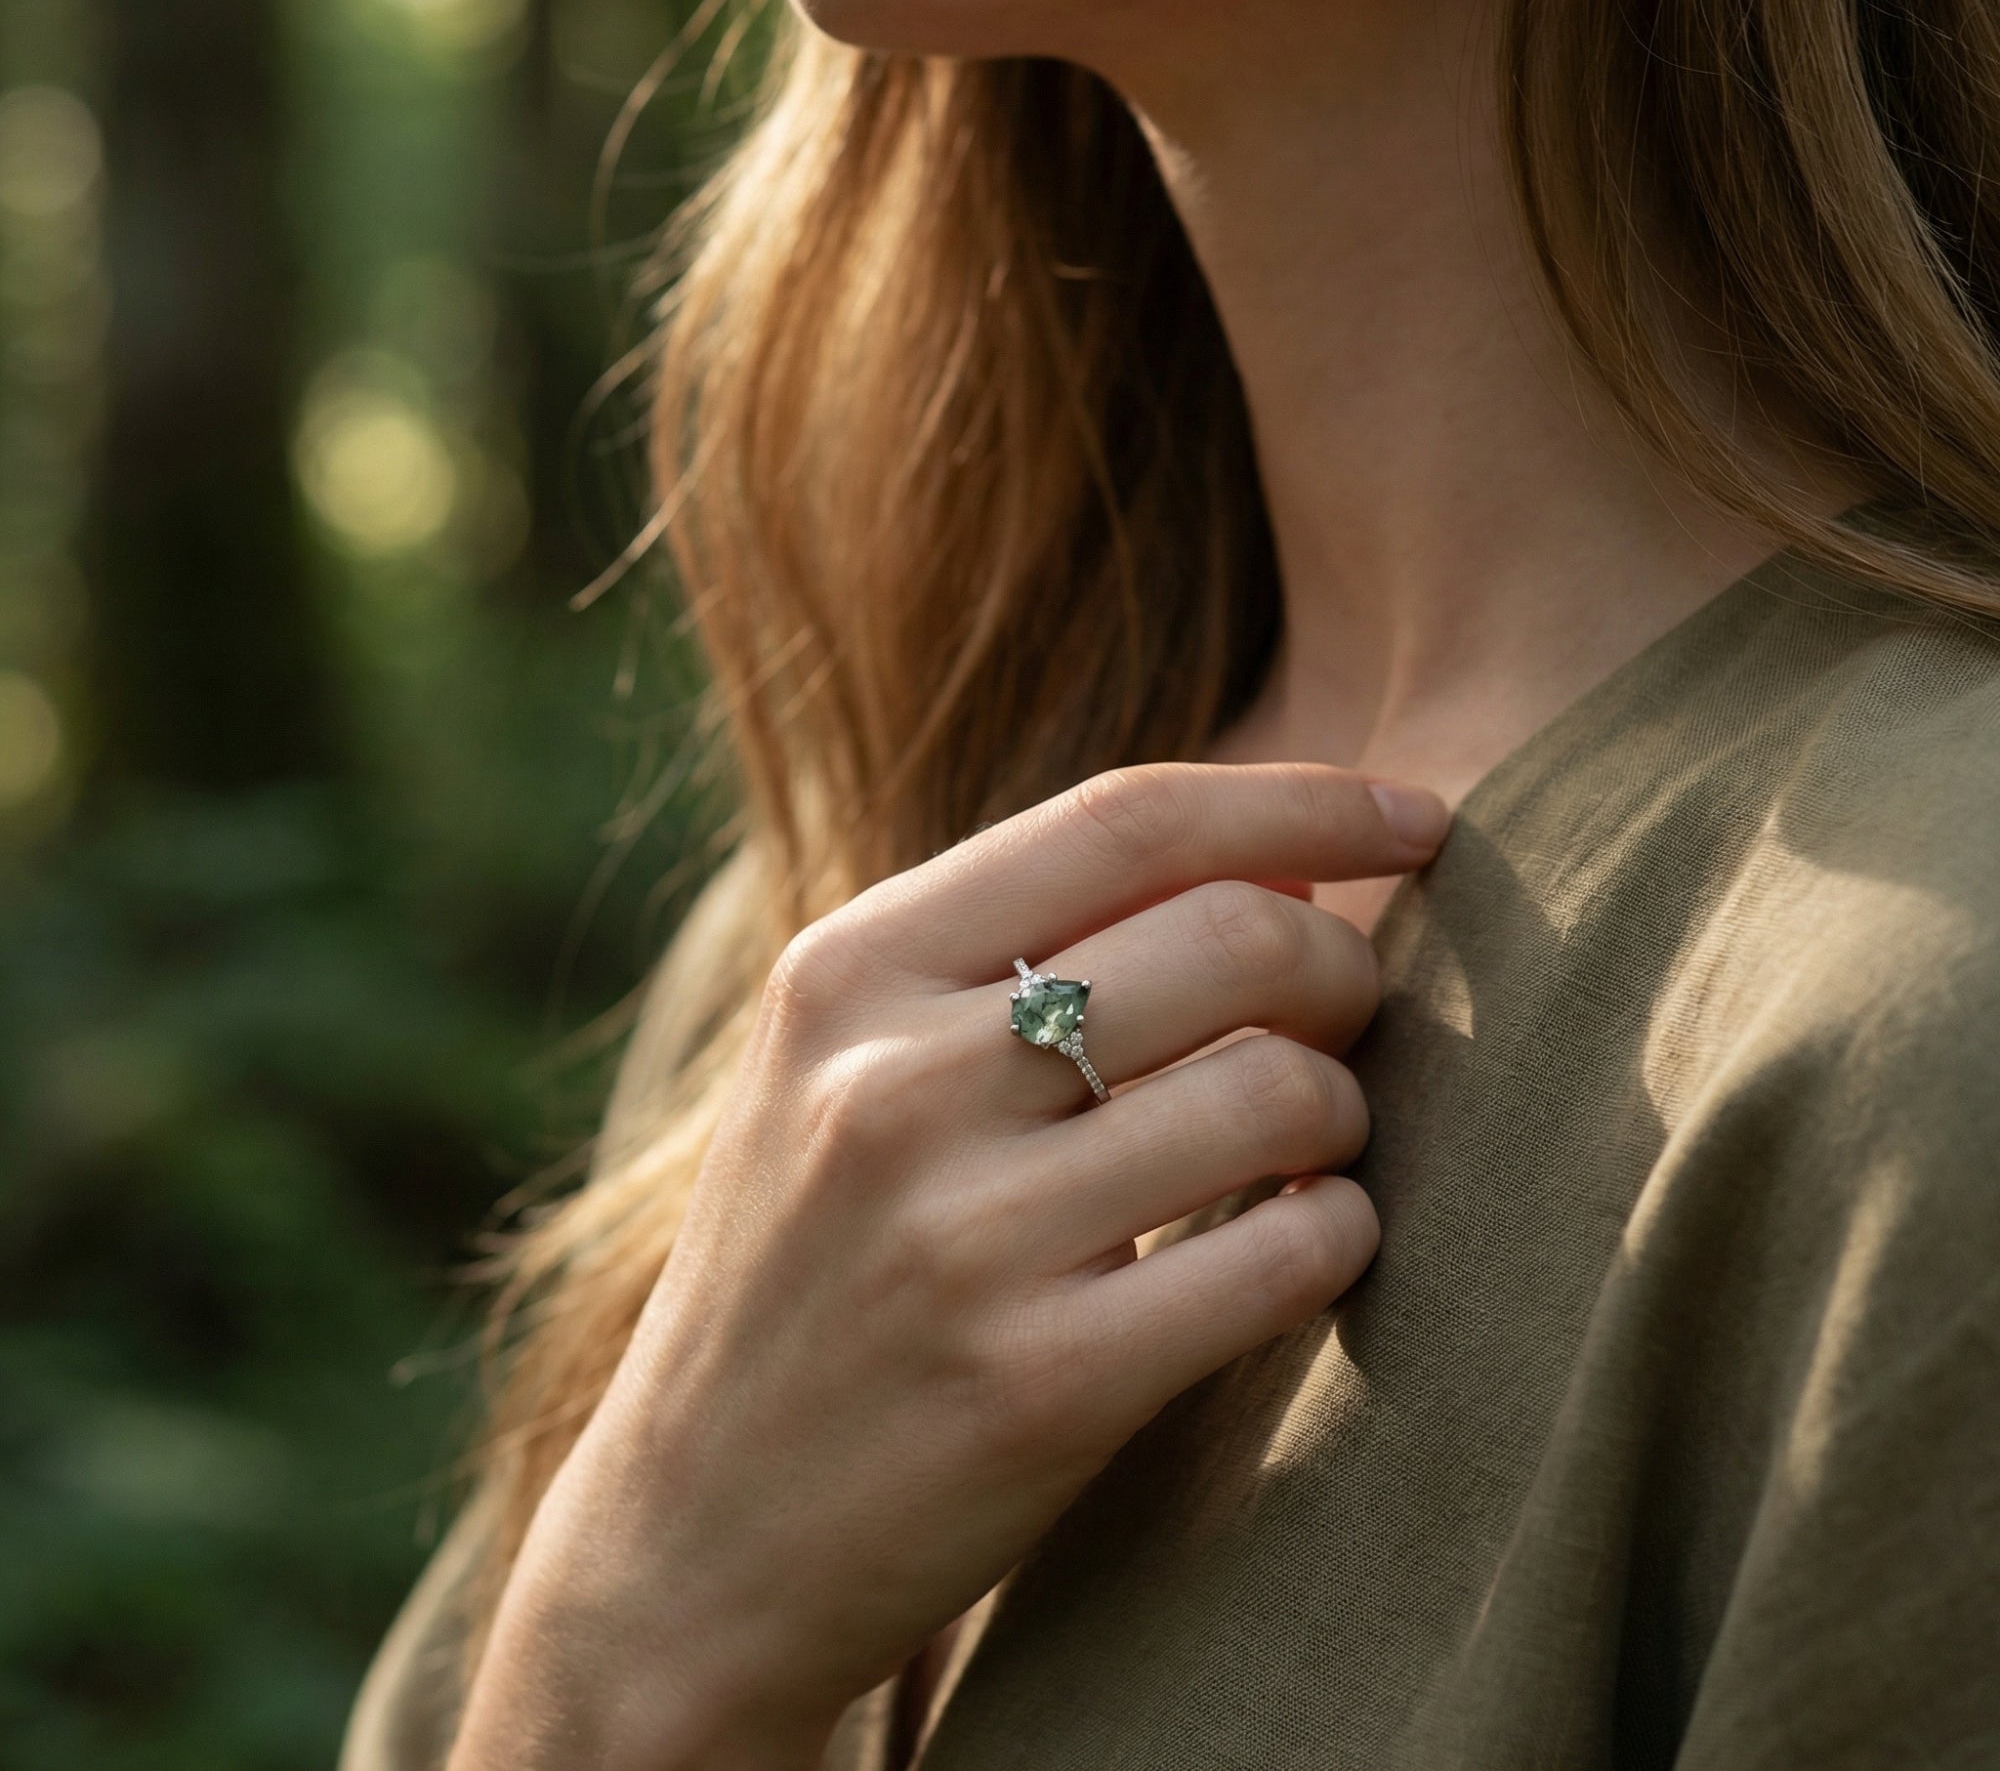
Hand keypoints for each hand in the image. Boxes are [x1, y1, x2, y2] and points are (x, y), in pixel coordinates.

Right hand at [449, 761, 1449, 1770]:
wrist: (692, 1544)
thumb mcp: (844, 1071)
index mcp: (844, 973)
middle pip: (1229, 937)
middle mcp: (889, 1083)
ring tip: (1315, 1144)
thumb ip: (1016, 956)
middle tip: (1360, 1010)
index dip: (1301, 799)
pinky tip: (1309, 1244)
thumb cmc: (808, 1273)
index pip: (1125, 819)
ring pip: (1275, 1095)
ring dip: (1344, 1112)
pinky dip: (1338, 1238)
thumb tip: (1279, 861)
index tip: (1416, 813)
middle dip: (1343, 965)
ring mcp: (957, 1238)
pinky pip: (1282, 1259)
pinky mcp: (1034, 1387)